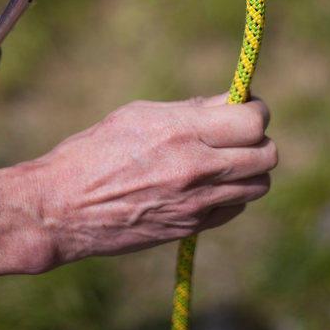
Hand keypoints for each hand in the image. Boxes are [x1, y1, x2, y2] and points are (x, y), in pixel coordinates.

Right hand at [24, 94, 275, 269]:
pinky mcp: (191, 228)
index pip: (253, 120)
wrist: (62, 208)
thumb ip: (190, 110)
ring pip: (259, 185)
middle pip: (267, 154)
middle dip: (258, 139)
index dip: (256, 109)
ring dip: (249, 169)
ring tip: (223, 160)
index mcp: (182, 131)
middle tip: (238, 134)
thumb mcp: (138, 115)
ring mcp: (197, 203)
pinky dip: (231, 195)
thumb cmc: (93, 151)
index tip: (246, 106)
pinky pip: (235, 208)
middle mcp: (197, 168)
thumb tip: (229, 102)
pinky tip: (206, 185)